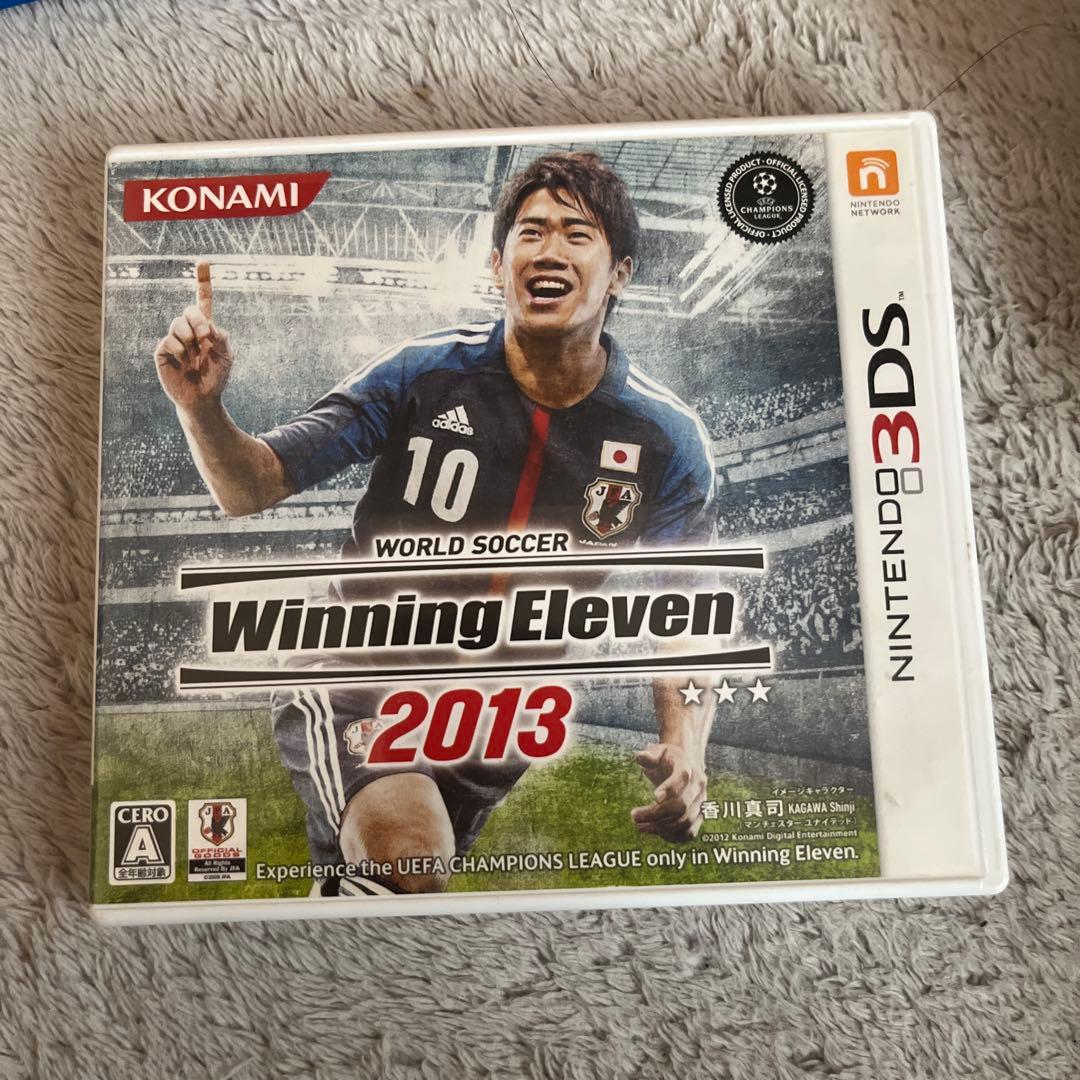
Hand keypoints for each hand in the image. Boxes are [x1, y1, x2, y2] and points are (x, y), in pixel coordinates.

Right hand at [154, 261, 232, 410]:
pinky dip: (179, 350)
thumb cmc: (216, 377)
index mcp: (206, 328)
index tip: (203, 262)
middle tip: (205, 336)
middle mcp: (189, 330)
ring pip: (177, 323)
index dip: (203, 281)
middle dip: (198, 320)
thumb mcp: (227, 355)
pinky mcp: (163, 351)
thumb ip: (222, 336)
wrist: (202, 398)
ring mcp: (174, 339)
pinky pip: (169, 341)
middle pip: (189, 310)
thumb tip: (206, 324)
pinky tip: (182, 360)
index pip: (203, 300)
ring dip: (189, 337)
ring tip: (193, 351)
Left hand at [631, 743, 706, 842]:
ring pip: (685, 822)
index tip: (654, 797)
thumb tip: (640, 757)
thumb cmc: (667, 759)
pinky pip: (688, 833)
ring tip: (639, 825)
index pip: (682, 778)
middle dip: (656, 813)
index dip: (670, 788)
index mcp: (688, 767)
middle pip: (681, 805)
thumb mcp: (657, 751)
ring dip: (661, 827)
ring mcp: (701, 803)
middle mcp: (698, 786)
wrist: (686, 765)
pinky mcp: (699, 817)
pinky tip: (653, 831)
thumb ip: (649, 755)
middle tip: (634, 816)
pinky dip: (671, 837)